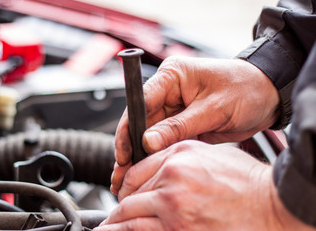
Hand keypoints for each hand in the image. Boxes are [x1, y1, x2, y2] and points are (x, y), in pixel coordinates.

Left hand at [97, 141, 314, 230]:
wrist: (268, 205)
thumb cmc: (244, 179)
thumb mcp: (207, 153)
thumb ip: (176, 157)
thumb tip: (155, 167)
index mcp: (176, 158)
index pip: (135, 172)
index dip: (125, 184)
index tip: (123, 192)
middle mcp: (170, 180)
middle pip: (129, 195)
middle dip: (120, 206)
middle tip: (115, 214)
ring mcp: (172, 208)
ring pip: (131, 217)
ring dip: (117, 224)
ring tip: (108, 228)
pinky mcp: (178, 230)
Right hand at [111, 57, 278, 194]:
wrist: (268, 95)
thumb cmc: (246, 88)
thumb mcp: (213, 108)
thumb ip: (179, 126)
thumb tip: (149, 141)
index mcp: (172, 75)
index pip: (141, 101)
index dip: (128, 127)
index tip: (125, 151)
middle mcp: (169, 90)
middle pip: (141, 120)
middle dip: (132, 146)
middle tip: (125, 171)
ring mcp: (175, 107)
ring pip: (150, 133)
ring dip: (142, 153)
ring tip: (132, 175)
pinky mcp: (182, 121)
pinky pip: (165, 139)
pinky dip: (158, 154)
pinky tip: (150, 169)